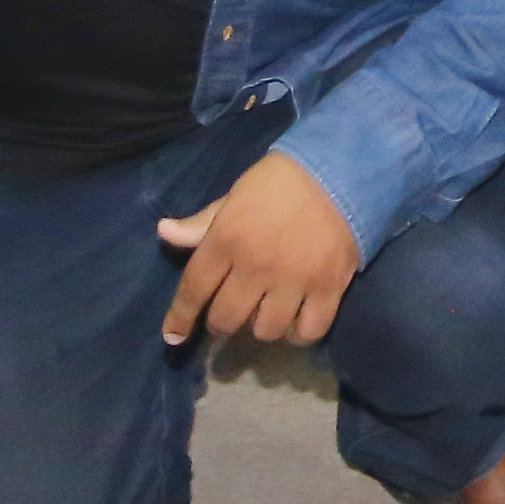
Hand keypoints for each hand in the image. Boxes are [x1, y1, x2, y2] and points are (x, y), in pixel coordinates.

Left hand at [155, 150, 360, 349]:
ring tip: (265, 314)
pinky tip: (295, 322)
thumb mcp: (235, 195)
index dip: (180, 317)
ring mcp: (294, 279)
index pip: (194, 289)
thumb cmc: (281, 180)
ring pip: (265, 331)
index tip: (173, 336)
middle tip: (230, 315)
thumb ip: (202, 222)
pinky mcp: (328, 286)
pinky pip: (308, 331)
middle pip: (226, 319)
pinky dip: (298, 334)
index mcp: (228, 238)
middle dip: (222, 323)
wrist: (340, 167)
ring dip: (260, 328)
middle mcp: (256, 265)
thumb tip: (163, 231)